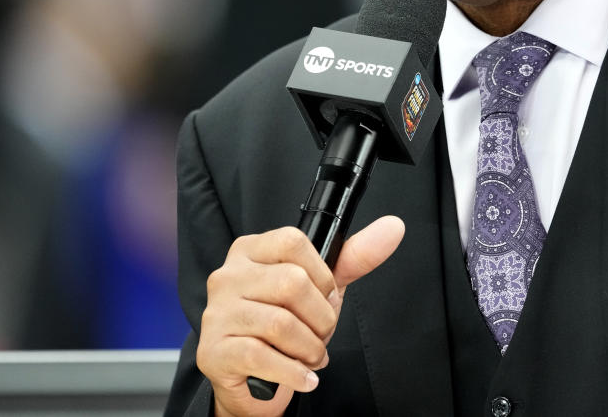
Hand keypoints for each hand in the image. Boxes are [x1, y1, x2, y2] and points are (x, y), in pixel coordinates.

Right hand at [196, 216, 405, 416]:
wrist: (254, 379)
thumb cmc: (286, 324)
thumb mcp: (321, 286)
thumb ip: (355, 256)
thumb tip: (393, 227)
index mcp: (251, 251)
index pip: (292, 242)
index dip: (322, 274)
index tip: (327, 295)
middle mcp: (228, 276)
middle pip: (291, 284)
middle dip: (321, 318)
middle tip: (322, 334)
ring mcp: (218, 313)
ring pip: (280, 324)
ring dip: (310, 349)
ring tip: (312, 356)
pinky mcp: (214, 350)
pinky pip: (263, 357)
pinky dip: (294, 372)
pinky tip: (303, 376)